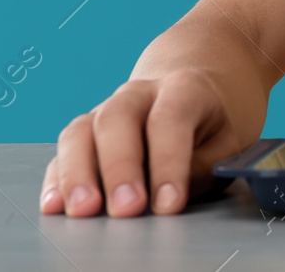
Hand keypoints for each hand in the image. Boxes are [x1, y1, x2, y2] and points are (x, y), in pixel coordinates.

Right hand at [39, 70, 242, 216]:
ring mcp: (107, 109)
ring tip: (83, 211)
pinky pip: (64, 151)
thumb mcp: (230, 138)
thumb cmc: (217, 116)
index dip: (168, 164)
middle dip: (120, 168)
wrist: (200, 74)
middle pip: (117, 120)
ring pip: (81, 132)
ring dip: (78, 174)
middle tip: (126, 209)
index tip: (169, 205)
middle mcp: (138, 93)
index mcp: (184, 87)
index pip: (170, 120)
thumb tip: (166, 198)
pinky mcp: (86, 132)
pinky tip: (55, 205)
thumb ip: (203, 165)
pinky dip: (57, 179)